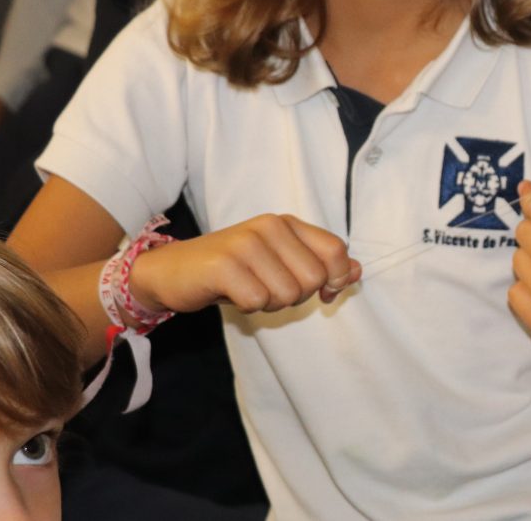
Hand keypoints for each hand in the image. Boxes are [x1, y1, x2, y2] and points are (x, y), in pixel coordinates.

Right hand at [130, 214, 359, 315]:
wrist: (171, 272)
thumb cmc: (232, 271)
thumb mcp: (279, 264)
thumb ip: (320, 265)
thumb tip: (358, 272)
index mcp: (288, 223)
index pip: (336, 251)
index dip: (336, 279)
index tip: (322, 293)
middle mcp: (270, 225)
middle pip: (314, 279)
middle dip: (295, 296)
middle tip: (267, 289)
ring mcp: (247, 242)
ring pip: (288, 294)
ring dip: (269, 304)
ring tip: (248, 290)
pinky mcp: (225, 264)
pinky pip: (258, 302)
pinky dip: (247, 307)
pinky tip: (231, 294)